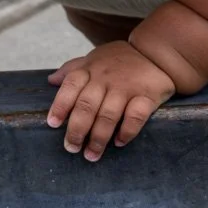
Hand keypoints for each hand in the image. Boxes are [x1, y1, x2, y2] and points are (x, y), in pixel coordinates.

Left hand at [46, 41, 174, 161]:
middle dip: (76, 130)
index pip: (70, 86)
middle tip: (71, 148)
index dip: (60, 105)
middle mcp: (106, 78)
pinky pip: (135, 116)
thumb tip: (50, 81)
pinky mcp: (146, 96)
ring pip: (108, 115)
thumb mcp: (95, 57)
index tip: (53, 124)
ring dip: (98, 138)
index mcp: (91, 69)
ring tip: (91, 155)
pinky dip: (127, 132)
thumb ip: (73, 68)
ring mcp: (126, 87)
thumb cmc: (121, 59)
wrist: (157, 52)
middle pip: (87, 105)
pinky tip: (119, 143)